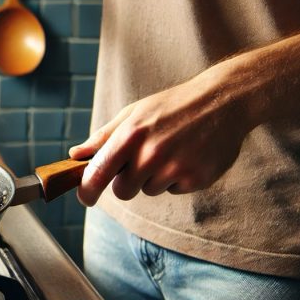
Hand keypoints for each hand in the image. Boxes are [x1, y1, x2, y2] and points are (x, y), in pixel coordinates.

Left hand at [69, 69, 255, 205]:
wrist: (223, 101)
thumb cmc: (172, 106)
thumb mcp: (134, 113)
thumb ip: (104, 137)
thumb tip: (76, 155)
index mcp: (131, 134)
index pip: (98, 173)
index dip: (87, 190)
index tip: (85, 198)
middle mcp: (151, 154)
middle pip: (122, 191)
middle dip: (125, 182)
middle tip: (141, 161)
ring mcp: (175, 168)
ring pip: (149, 191)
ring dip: (154, 177)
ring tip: (170, 150)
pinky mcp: (197, 179)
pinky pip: (174, 190)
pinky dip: (177, 178)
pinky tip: (188, 155)